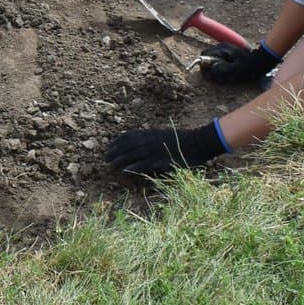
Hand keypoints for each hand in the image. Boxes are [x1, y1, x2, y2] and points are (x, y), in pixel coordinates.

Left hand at [104, 123, 227, 175]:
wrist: (198, 143)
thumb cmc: (182, 141)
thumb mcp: (164, 137)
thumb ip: (151, 139)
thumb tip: (139, 143)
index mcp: (151, 133)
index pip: (130, 135)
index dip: (117, 141)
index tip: (108, 146)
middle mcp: (151, 140)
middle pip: (129, 145)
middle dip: (115, 151)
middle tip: (104, 158)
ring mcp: (157, 149)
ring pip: (135, 154)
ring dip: (121, 159)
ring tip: (110, 164)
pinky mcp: (163, 160)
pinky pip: (146, 163)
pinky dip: (136, 166)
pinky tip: (126, 170)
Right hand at [200, 42, 281, 84]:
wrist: (264, 61)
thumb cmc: (251, 65)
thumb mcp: (237, 69)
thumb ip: (222, 68)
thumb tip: (211, 69)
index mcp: (222, 49)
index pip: (204, 55)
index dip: (204, 66)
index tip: (209, 76)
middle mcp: (221, 49)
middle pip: (207, 59)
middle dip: (211, 70)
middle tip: (220, 78)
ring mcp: (225, 52)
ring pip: (214, 63)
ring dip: (218, 72)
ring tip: (228, 77)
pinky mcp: (229, 57)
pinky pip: (220, 64)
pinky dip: (223, 71)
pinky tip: (232, 75)